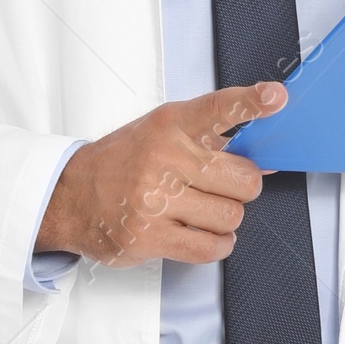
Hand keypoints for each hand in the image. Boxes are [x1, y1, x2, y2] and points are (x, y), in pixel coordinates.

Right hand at [37, 81, 284, 266]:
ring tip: (199, 211)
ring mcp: (155, 199)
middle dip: (240, 189)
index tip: (275, 97)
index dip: (251, 102)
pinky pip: (211, 247)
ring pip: (231, 216)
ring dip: (224, 219)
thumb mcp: (162, 134)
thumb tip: (265, 162)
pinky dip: (216, 244)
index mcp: (170, 124)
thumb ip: (211, 141)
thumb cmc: (123, 163)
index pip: (219, 108)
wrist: (69, 196)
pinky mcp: (150, 236)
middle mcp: (164, 157)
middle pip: (244, 180)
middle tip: (218, 187)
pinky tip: (199, 232)